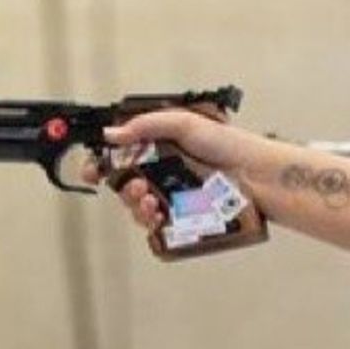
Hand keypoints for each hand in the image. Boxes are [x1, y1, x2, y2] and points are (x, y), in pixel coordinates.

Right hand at [90, 109, 260, 234]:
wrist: (257, 174)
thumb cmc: (227, 144)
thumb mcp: (184, 123)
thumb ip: (146, 126)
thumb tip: (111, 134)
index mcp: (158, 147)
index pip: (120, 156)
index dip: (101, 164)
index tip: (92, 171)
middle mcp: (162, 172)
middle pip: (124, 184)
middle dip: (122, 187)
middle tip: (138, 185)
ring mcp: (173, 196)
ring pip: (138, 207)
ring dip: (135, 205)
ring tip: (149, 200)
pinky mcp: (185, 218)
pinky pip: (158, 225)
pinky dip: (150, 222)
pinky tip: (156, 215)